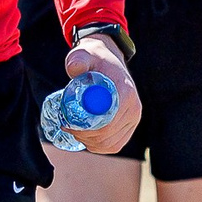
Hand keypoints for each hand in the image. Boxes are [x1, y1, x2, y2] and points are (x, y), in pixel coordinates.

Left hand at [61, 33, 141, 156]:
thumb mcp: (84, 54)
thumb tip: (74, 68)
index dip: (86, 129)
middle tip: (67, 128)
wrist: (108, 59)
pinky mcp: (129, 126)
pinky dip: (99, 147)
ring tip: (74, 132)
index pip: (107, 122)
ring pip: (111, 144)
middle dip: (85, 137)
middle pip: (108, 136)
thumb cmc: (94, 58)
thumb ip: (77, 59)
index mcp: (126, 93)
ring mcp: (133, 119)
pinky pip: (115, 145)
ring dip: (90, 143)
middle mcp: (134, 108)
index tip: (69, 124)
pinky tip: (86, 139)